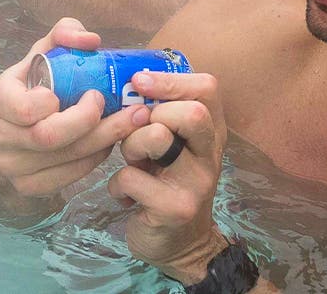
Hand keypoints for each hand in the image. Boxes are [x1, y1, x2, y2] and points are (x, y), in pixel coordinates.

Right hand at [0, 17, 145, 199]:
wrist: (11, 130)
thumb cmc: (32, 87)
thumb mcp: (42, 56)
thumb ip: (63, 35)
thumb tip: (92, 40)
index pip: (26, 108)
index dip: (59, 103)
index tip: (91, 92)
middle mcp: (0, 137)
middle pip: (51, 138)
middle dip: (94, 124)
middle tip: (128, 110)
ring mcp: (13, 166)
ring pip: (66, 159)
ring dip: (106, 141)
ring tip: (132, 123)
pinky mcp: (29, 186)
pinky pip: (70, 177)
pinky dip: (96, 159)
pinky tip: (108, 142)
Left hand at [108, 71, 230, 282]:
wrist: (179, 246)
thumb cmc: (164, 183)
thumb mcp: (167, 146)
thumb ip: (156, 116)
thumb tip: (125, 79)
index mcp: (210, 133)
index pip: (207, 89)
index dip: (171, 80)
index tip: (139, 82)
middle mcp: (210, 155)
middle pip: (190, 112)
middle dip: (148, 116)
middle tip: (135, 137)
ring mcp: (196, 183)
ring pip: (156, 137)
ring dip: (129, 146)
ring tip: (131, 164)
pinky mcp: (175, 208)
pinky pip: (130, 176)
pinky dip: (116, 185)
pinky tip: (126, 197)